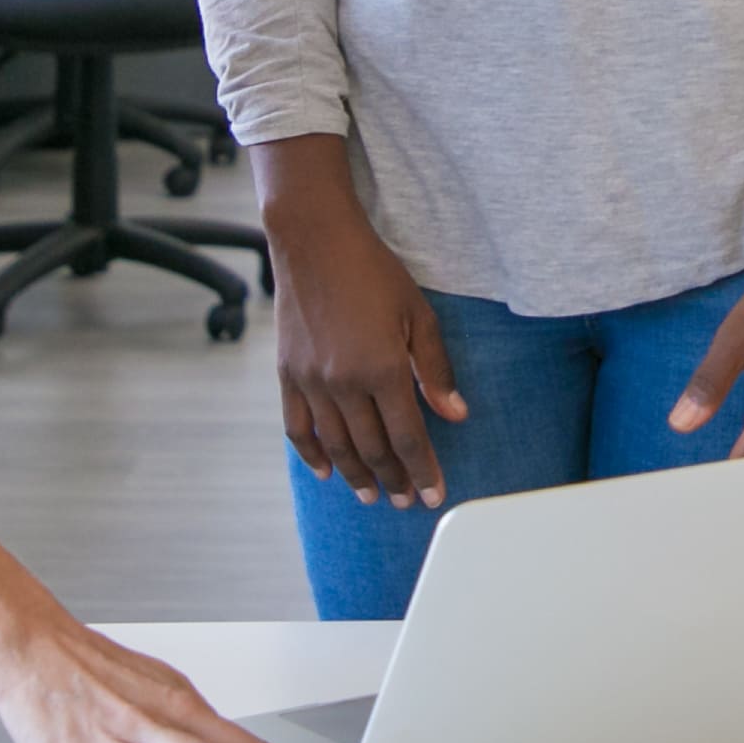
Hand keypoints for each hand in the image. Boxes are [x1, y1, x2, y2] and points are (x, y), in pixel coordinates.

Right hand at [265, 199, 465, 507]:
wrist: (315, 241)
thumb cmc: (373, 272)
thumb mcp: (419, 314)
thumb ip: (436, 369)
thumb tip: (455, 414)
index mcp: (383, 369)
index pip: (408, 438)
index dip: (423, 471)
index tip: (434, 496)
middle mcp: (344, 383)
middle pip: (372, 449)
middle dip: (393, 481)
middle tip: (407, 501)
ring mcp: (311, 382)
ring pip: (336, 446)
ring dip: (356, 476)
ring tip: (371, 495)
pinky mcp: (288, 375)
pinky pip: (297, 428)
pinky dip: (311, 455)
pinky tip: (326, 472)